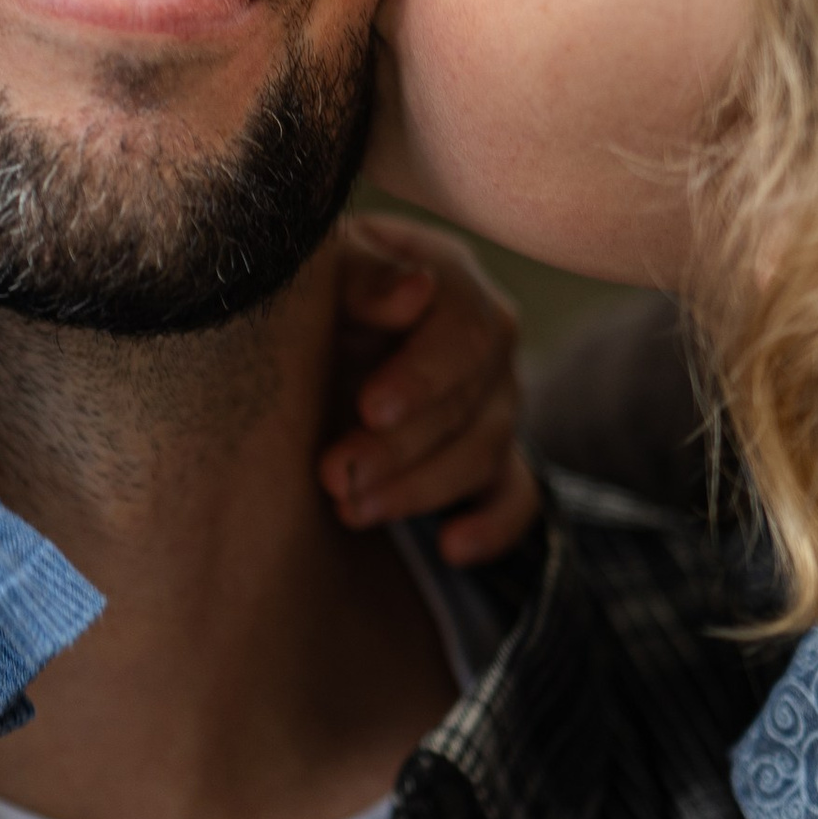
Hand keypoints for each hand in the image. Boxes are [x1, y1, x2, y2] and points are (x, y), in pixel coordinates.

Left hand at [322, 217, 539, 563]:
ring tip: (351, 510)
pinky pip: (515, 498)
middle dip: (400, 447)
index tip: (369, 408)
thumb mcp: (324, 270)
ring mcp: (495, 403)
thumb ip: (365, 276)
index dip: (422, 376)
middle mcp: (487, 344)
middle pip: (471, 402)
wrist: (302, 336)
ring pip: (484, 454)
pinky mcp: (490, 458)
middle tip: (334, 476)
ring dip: (420, 490)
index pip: (464, 331)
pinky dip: (493, 526)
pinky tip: (452, 548)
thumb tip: (416, 290)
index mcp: (452, 285)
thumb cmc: (310, 293)